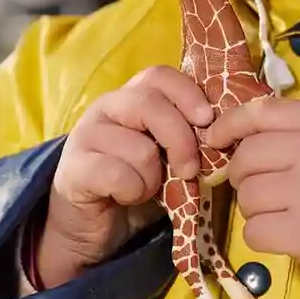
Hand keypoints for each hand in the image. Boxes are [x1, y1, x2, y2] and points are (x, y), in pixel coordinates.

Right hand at [40, 66, 213, 288]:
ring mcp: (85, 136)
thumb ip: (188, 136)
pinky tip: (125, 196)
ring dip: (153, 177)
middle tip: (189, 170)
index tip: (206, 120)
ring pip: (139, 148)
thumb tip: (226, 132)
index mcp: (132, 98)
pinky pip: (118, 175)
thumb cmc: (138, 182)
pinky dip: (132, 192)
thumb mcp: (168, 155)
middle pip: (150, 105)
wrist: (92, 224)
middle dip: (180, 140)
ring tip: (147, 187)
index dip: (187, 93)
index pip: (159, 75)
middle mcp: (106, 108)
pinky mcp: (73, 168)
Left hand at [203, 98, 299, 298]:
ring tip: (282, 214)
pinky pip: (254, 231)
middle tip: (265, 189)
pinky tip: (286, 236)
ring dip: (255, 208)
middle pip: (245, 157)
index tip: (215, 138)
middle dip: (244, 176)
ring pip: (246, 196)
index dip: (229, 124)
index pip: (259, 112)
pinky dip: (263, 237)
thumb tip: (247, 135)